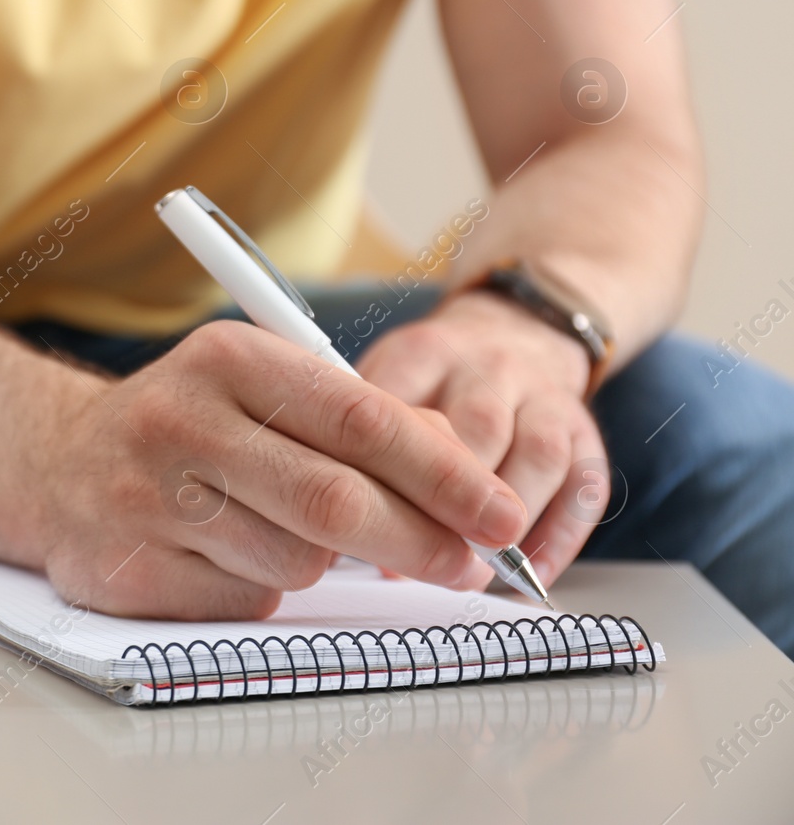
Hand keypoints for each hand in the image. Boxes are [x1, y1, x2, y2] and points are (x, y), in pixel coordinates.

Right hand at [33, 320, 527, 619]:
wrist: (57, 463)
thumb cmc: (190, 425)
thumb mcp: (266, 389)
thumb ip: (358, 420)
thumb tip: (460, 475)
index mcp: (226, 358)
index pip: (359, 416)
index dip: (444, 471)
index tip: (501, 513)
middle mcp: (178, 420)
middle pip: (333, 500)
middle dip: (419, 540)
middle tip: (469, 565)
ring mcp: (145, 498)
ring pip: (293, 560)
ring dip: (323, 564)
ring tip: (287, 532)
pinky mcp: (129, 569)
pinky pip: (242, 602)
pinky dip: (261, 590)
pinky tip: (228, 556)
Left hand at [354, 290, 607, 586]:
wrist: (512, 329)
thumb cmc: (430, 377)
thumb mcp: (378, 379)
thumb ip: (353, 439)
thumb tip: (317, 526)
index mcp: (423, 353)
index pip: (401, 407)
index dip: (380, 470)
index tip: (355, 522)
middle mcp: (488, 368)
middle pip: (475, 431)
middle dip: (448, 503)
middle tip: (419, 558)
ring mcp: (542, 397)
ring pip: (536, 456)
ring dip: (505, 522)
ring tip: (471, 573)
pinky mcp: (583, 430)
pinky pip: (585, 484)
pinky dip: (560, 536)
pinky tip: (530, 573)